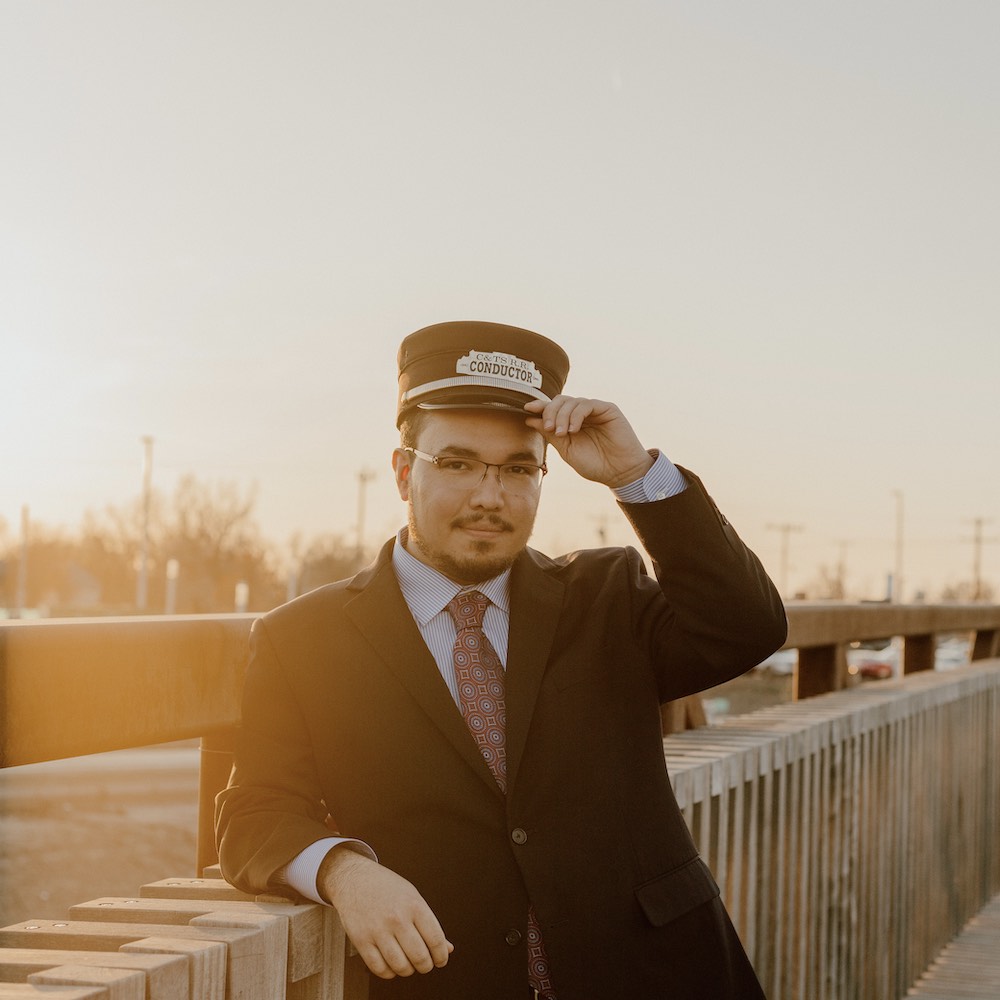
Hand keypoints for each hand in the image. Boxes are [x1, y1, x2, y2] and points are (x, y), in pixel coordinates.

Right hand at [318, 849, 453, 978]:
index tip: (440, 960)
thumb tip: (447, 948)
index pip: (436, 940)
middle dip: (426, 966)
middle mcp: (397, 918)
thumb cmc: (385, 887)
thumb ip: (429, 923)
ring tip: (408, 963)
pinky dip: (389, 972)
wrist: (354, 878)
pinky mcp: (361, 940)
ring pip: (401, 967)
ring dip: (408, 970)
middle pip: (420, 957)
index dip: (441, 956)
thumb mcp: (412, 897)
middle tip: (425, 964)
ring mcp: (378, 930)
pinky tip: (391, 964)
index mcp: (414, 905)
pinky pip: (379, 969)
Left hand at [524, 396, 653, 487]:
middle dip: (550, 412)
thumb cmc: (595, 465)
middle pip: (560, 401)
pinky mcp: (607, 409)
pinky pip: (587, 404)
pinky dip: (576, 415)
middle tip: (549, 428)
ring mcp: (595, 410)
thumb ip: (550, 434)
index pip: (553, 409)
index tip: (527, 409)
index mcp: (571, 423)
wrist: (620, 473)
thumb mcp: (567, 450)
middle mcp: (582, 414)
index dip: (540, 407)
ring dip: (562, 416)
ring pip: (571, 402)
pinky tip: (573, 429)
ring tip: (563, 434)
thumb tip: (530, 419)